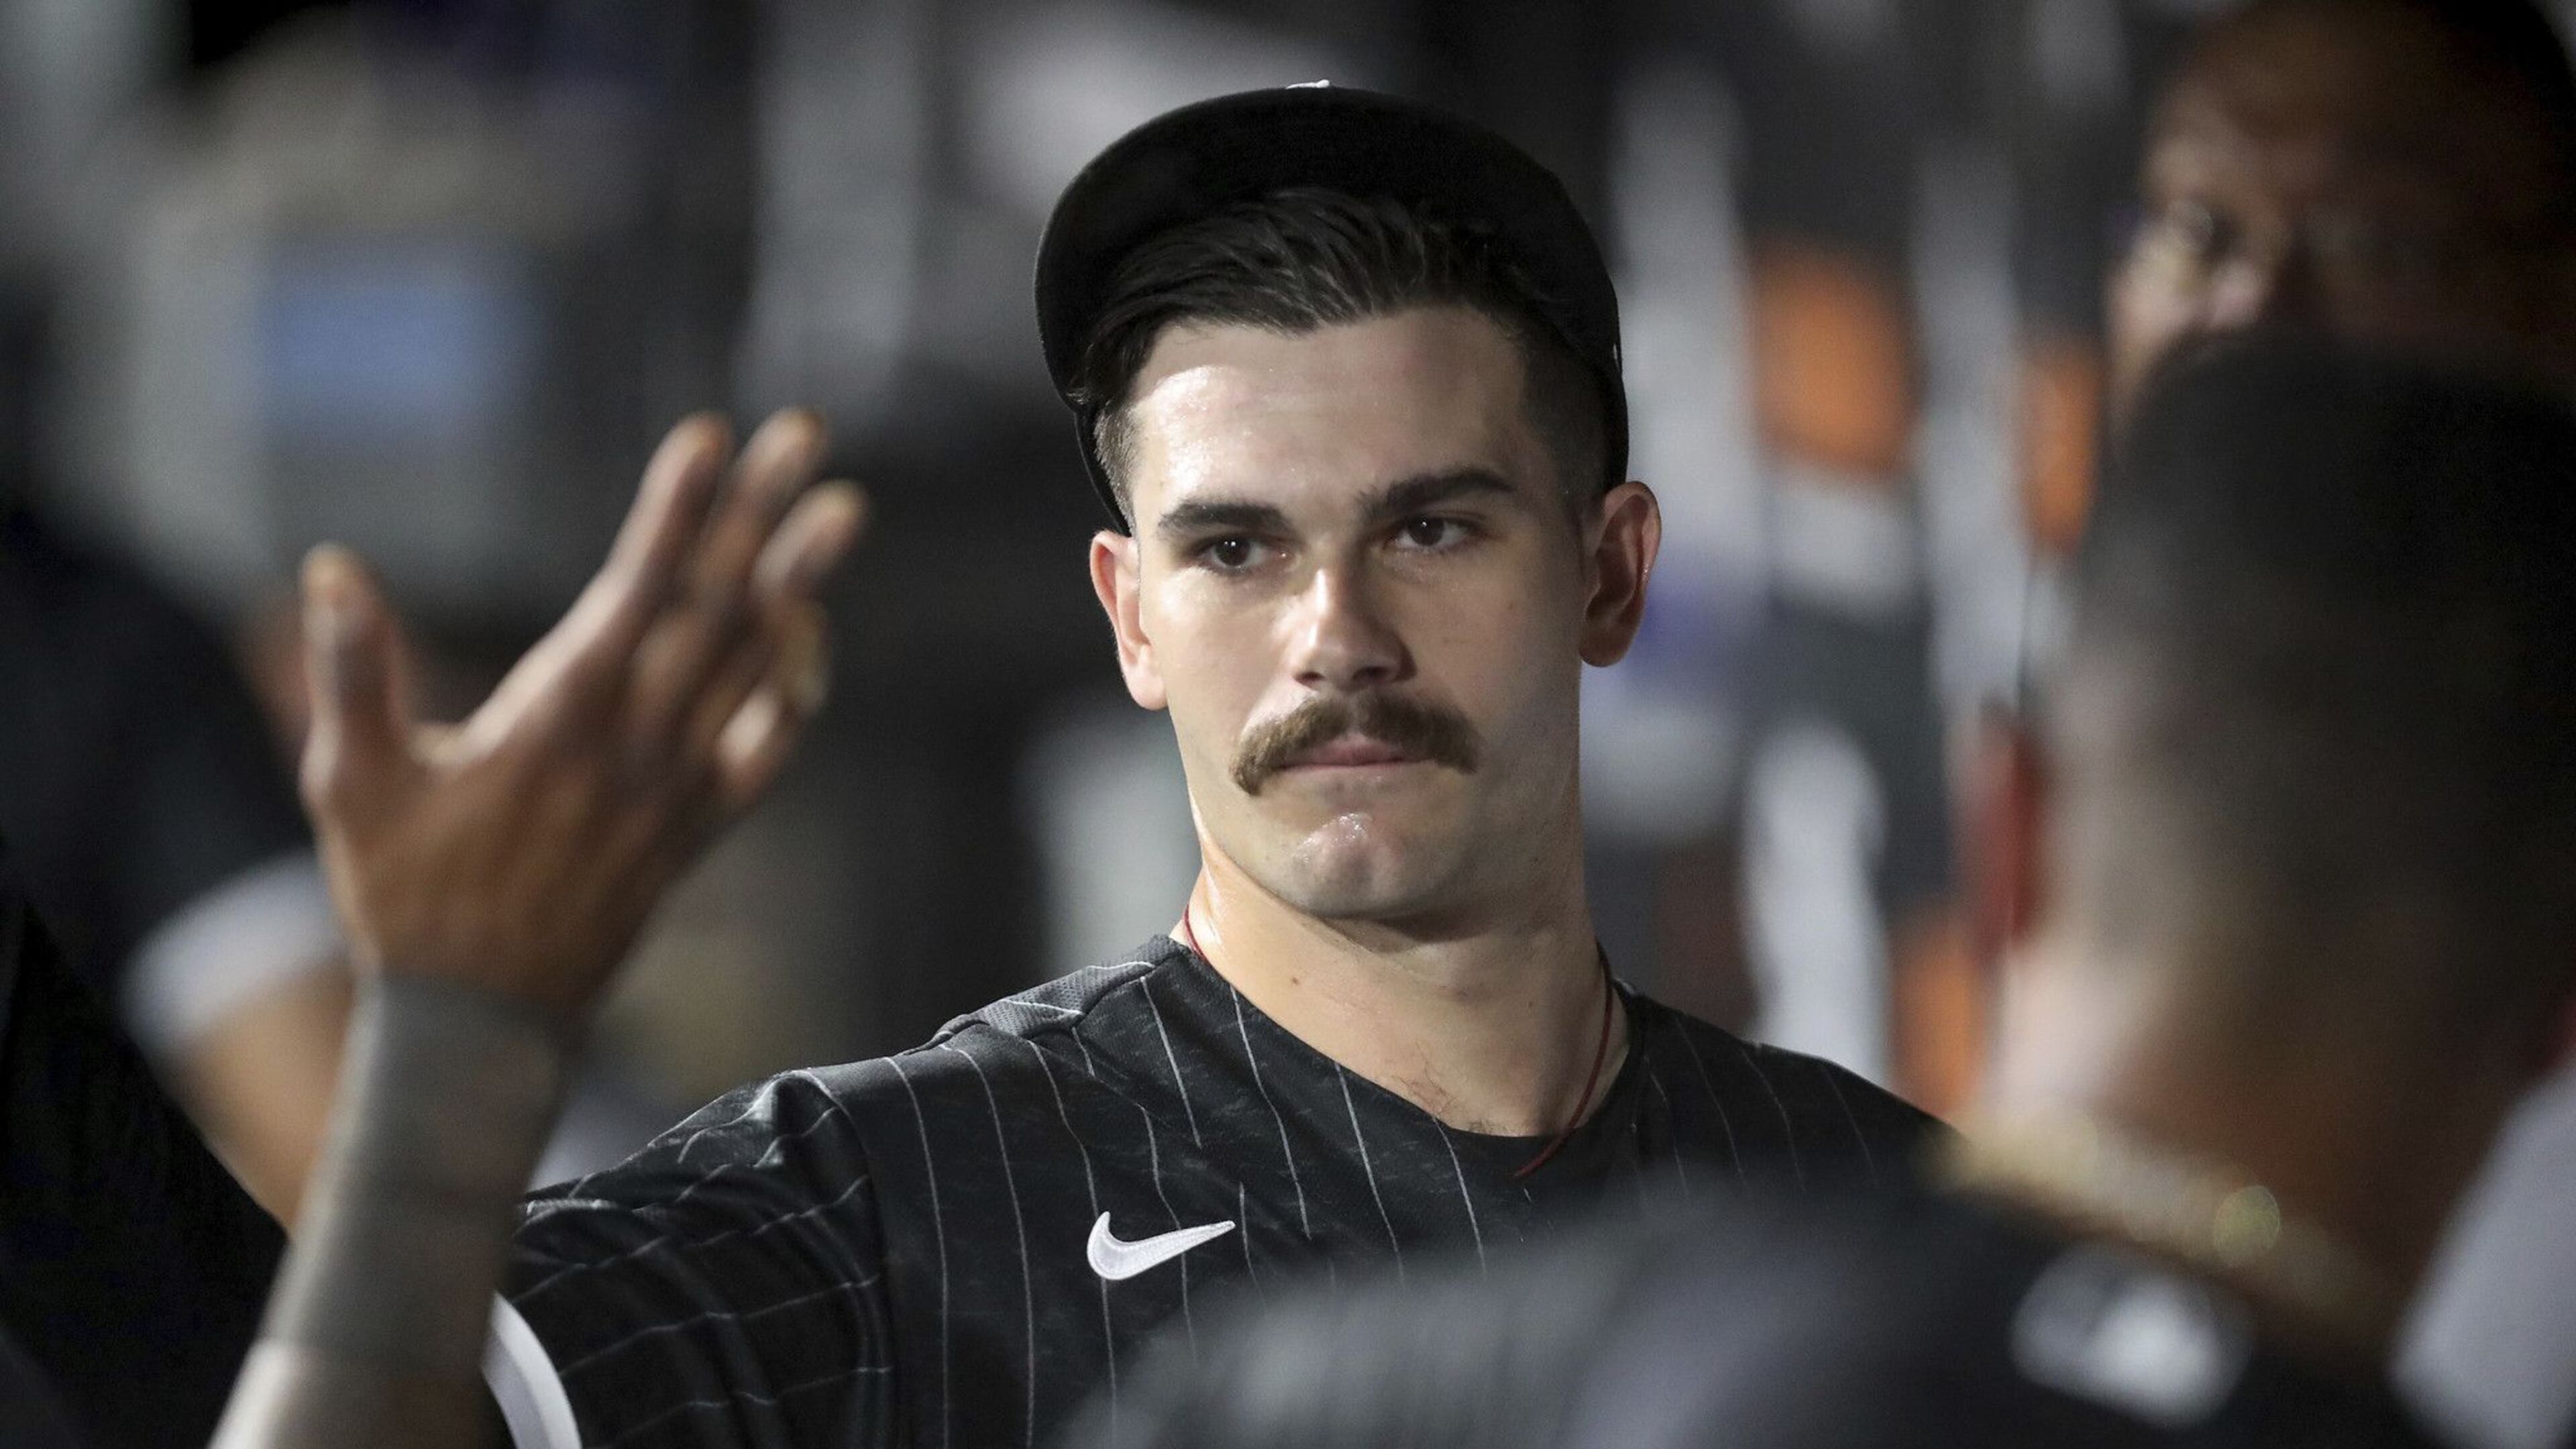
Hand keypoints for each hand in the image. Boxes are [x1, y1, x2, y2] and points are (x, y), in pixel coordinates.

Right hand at [297, 410, 865, 1017]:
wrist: (479, 1027)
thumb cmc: (404, 896)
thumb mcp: (352, 785)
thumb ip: (349, 673)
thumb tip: (333, 568)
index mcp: (554, 723)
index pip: (634, 595)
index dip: (675, 513)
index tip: (711, 436)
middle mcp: (632, 747)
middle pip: (711, 610)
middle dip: (757, 515)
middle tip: (805, 433)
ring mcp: (675, 789)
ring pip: (753, 667)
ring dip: (799, 584)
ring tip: (843, 507)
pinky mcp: (695, 830)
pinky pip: (765, 750)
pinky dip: (797, 688)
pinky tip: (815, 634)